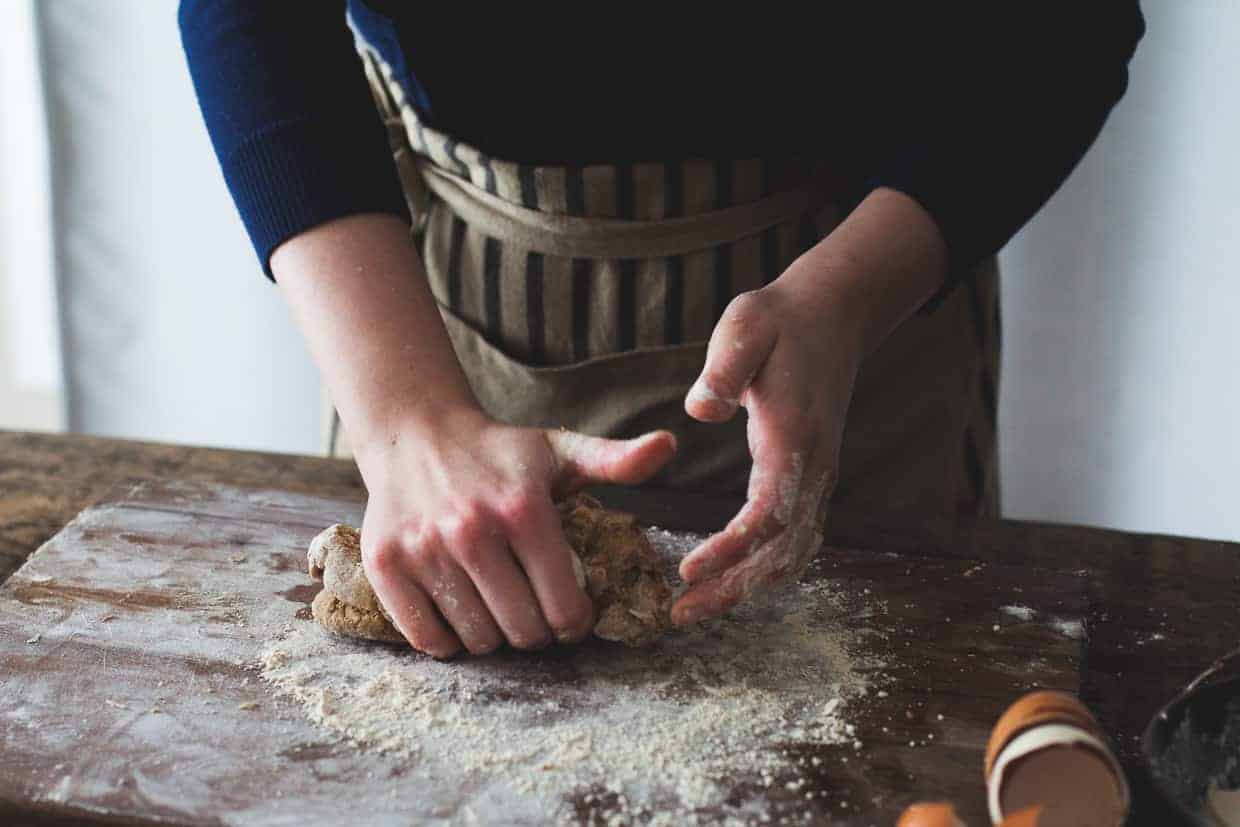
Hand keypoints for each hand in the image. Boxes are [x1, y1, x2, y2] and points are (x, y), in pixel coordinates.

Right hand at [358, 412, 676, 656]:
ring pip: (477, 640)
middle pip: (523, 631)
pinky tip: (460, 612)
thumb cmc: (499, 453)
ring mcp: (424, 550)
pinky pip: (427, 638)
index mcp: (524, 509)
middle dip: (537, 632)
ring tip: (497, 606)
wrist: (416, 435)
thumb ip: (617, 460)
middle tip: (534, 615)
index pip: (564, 607)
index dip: (575, 622)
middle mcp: (471, 531)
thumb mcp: (560, 451)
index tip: (571, 616)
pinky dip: (447, 639)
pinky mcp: (386, 565)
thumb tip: (669, 445)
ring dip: (493, 636)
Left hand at [671, 188, 947, 624]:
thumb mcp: (747, 327)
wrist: (833, 314)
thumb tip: (700, 410)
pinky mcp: (810, 476)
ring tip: (697, 608)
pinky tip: (733, 582)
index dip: (730, 549)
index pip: (767, 513)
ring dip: (747, 586)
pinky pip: (794, 538)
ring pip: (791, 552)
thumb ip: (725, 368)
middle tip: (679, 614)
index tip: (688, 571)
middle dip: (732, 587)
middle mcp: (814, 467)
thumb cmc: (781, 320)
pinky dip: (765, 568)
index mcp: (794, 439)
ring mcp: (818, 476)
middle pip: (780, 550)